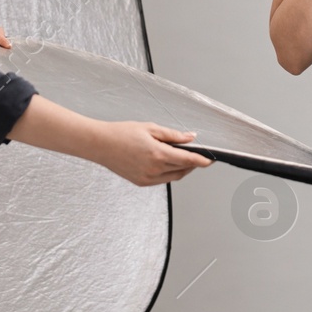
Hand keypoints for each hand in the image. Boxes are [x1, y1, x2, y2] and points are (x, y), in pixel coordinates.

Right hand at [90, 121, 213, 185]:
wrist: (99, 144)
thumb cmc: (121, 133)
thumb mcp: (151, 128)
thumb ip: (173, 135)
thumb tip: (190, 137)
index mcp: (158, 154)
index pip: (188, 160)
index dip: (203, 161)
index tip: (211, 160)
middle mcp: (154, 169)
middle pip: (183, 170)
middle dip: (193, 164)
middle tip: (196, 155)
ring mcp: (147, 178)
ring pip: (173, 176)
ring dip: (182, 169)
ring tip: (181, 157)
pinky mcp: (141, 182)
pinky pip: (162, 180)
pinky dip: (169, 173)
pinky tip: (166, 163)